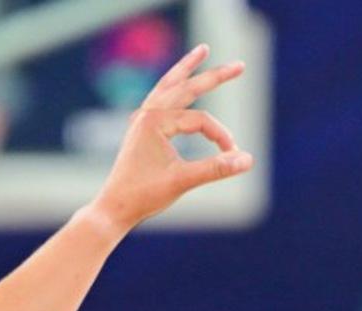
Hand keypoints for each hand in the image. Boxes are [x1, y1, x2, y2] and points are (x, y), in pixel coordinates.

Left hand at [91, 44, 253, 231]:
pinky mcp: (140, 130)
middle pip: (185, 88)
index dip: (220, 136)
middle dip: (213, 77)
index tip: (232, 154)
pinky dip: (171, 87)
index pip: (199, 120)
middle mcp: (146, 115)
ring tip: (202, 50)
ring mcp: (141, 121)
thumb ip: (215, 168)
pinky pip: (158, 100)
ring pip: (168, 86)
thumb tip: (248, 159)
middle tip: (240, 66)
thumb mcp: (182, 181)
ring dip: (186, 69)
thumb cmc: (143, 195)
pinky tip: (175, 84)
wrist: (113, 208)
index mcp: (153, 122)